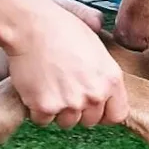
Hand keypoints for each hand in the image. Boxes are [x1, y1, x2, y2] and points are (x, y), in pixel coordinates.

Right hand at [8, 0, 127, 129]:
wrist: (31, 26)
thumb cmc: (62, 30)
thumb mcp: (97, 48)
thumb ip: (104, 74)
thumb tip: (106, 90)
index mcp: (111, 80)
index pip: (117, 115)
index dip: (104, 114)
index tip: (94, 109)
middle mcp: (94, 95)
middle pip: (89, 121)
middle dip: (78, 111)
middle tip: (64, 90)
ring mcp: (70, 103)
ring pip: (66, 122)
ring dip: (57, 111)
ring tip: (49, 86)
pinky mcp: (45, 106)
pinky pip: (43, 120)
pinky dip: (37, 110)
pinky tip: (35, 89)